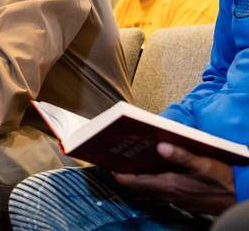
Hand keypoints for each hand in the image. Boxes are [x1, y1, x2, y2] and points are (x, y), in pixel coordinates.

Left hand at [114, 142, 235, 214]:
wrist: (241, 198)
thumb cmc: (224, 182)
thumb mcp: (205, 165)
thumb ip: (183, 156)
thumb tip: (161, 145)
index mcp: (169, 184)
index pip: (131, 182)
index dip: (117, 171)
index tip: (108, 159)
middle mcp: (167, 193)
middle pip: (136, 185)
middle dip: (125, 170)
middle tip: (118, 155)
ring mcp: (174, 197)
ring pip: (146, 187)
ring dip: (138, 174)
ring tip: (133, 156)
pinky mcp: (181, 197)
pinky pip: (158, 188)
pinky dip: (151, 178)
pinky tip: (155, 165)